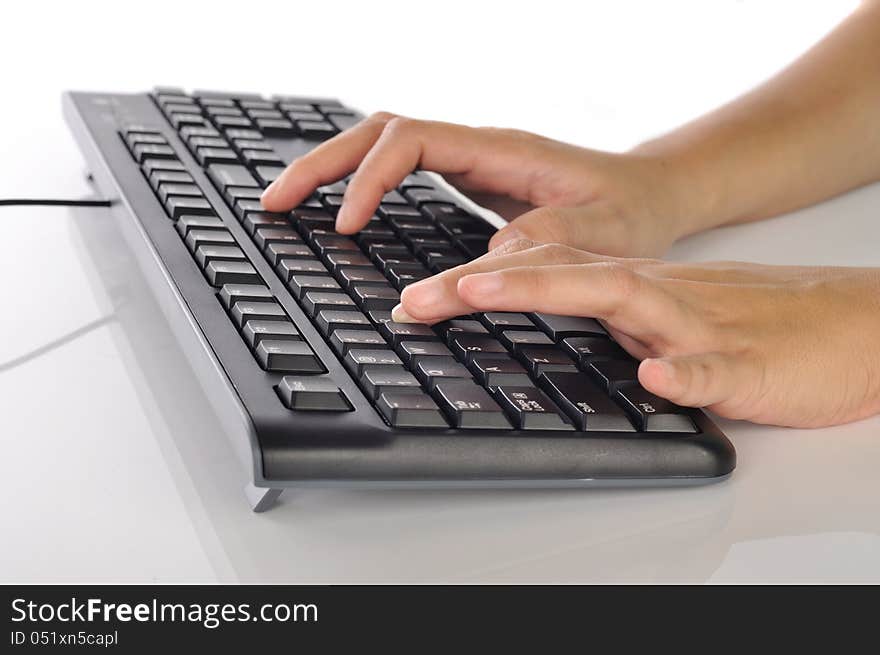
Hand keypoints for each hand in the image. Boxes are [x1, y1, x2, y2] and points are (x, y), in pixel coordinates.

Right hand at [261, 112, 692, 256]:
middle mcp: (477, 148)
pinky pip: (400, 170)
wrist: (654, 198)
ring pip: (383, 145)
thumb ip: (525, 259)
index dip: (368, 180)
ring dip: (333, 169)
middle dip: (323, 164)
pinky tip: (341, 209)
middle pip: (379, 132)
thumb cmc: (629, 215)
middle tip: (275, 202)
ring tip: (288, 201)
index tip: (344, 227)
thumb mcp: (590, 241)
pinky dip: (361, 184)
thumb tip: (450, 286)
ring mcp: (470, 162)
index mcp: (500, 150)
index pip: (410, 142)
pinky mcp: (469, 183)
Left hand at [391, 239, 879, 427]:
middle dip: (484, 284)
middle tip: (416, 298)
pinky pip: (717, 370)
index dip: (478, 282)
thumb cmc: (756, 323)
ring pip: (626, 301)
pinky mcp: (750, 366)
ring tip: (489, 292)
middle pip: (562, 278)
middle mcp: (658, 295)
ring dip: (555, 294)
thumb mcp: (663, 317)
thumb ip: (608, 317)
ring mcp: (701, 326)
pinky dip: (688, 374)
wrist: (854, 325)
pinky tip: (660, 378)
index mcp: (634, 287)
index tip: (417, 298)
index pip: (546, 273)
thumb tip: (546, 318)